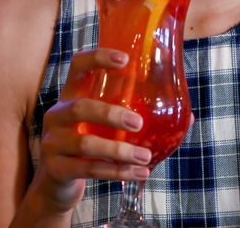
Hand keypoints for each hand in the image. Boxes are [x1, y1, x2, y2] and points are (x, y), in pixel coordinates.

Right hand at [27, 48, 152, 214]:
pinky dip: (117, 172)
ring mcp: (52, 142)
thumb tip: (187, 116)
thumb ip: (136, 114)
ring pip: (86, 144)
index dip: (98, 58)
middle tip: (139, 123)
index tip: (125, 59)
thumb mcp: (105, 124)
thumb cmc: (91, 141)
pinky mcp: (56, 169)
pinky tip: (140, 173)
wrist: (59, 181)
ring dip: (120, 151)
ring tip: (145, 157)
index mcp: (72, 94)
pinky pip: (89, 169)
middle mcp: (58, 114)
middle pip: (80, 107)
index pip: (78, 65)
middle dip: (112, 114)